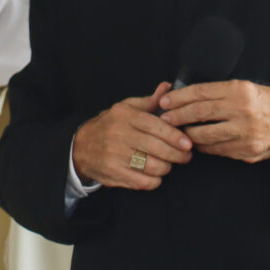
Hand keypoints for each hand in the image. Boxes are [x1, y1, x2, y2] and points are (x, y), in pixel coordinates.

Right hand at [71, 82, 191, 189]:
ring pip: (153, 166)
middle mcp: (119, 134)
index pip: (155, 125)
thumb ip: (150, 101)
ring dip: (166, 167)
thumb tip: (168, 87)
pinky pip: (145, 181)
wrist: (81, 146)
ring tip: (166, 163)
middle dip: (177, 155)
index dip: (175, 136)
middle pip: (157, 148)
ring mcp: (115, 154)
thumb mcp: (126, 109)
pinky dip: (154, 180)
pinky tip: (153, 174)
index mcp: (124, 116)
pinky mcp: (114, 172)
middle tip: (184, 156)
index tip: (188, 143)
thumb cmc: (110, 126)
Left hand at [158, 81, 269, 162]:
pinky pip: (216, 149)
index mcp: (239, 91)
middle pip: (199, 112)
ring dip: (186, 133)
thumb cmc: (262, 102)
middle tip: (164, 118)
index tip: (164, 101)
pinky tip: (194, 142)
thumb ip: (217, 92)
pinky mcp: (247, 150)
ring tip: (176, 131)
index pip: (200, 92)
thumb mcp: (243, 88)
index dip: (178, 97)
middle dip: (177, 115)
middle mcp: (242, 111)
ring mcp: (245, 133)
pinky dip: (202, 146)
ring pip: (204, 134)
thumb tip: (182, 96)